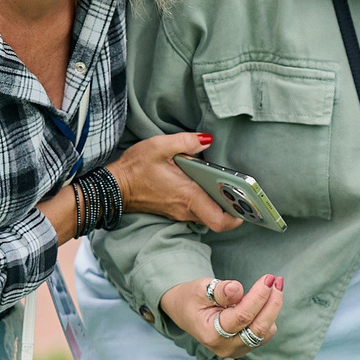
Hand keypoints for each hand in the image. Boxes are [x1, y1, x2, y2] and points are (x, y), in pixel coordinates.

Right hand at [109, 133, 240, 230]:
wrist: (113, 187)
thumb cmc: (135, 168)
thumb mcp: (160, 147)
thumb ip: (187, 142)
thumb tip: (207, 139)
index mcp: (188, 196)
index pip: (219, 220)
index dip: (237, 217)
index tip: (246, 206)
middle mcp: (186, 209)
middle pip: (217, 218)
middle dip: (232, 209)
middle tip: (241, 194)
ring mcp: (179, 212)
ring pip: (207, 215)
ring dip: (218, 204)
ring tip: (227, 187)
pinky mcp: (173, 210)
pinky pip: (195, 211)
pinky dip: (204, 202)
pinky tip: (206, 186)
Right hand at [160, 274, 284, 359]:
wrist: (185, 313)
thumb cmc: (191, 299)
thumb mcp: (200, 289)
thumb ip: (219, 291)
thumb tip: (237, 289)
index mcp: (211, 333)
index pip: (242, 316)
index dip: (258, 296)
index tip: (269, 278)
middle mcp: (225, 347)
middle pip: (258, 328)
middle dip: (272, 303)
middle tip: (277, 281)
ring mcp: (236, 350)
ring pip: (265, 331)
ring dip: (272, 308)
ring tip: (273, 286)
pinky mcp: (244, 347)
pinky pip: (263, 333)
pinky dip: (268, 315)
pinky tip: (264, 300)